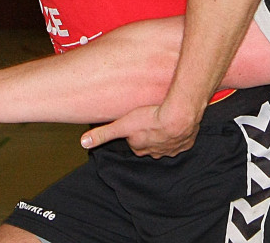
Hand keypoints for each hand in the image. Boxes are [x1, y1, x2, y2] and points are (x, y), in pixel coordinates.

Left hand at [79, 101, 200, 158]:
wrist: (178, 116)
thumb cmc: (151, 119)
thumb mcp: (122, 124)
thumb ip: (103, 133)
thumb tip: (83, 142)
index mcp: (140, 148)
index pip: (134, 141)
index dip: (134, 132)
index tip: (136, 122)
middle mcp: (156, 152)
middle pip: (149, 143)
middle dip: (148, 134)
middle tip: (150, 119)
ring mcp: (172, 149)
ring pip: (166, 143)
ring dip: (164, 133)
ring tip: (164, 119)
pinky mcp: (186, 143)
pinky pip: (182, 141)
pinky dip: (180, 134)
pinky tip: (177, 122)